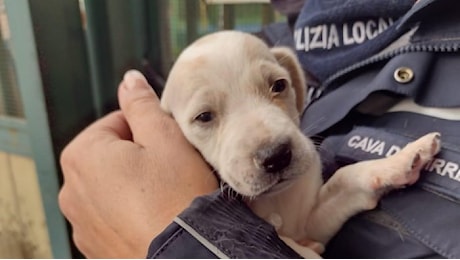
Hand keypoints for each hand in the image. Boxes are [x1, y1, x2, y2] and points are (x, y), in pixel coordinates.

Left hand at [58, 70, 217, 257]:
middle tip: (169, 167)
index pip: (116, 122)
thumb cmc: (178, 195)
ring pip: (112, 185)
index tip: (167, 142)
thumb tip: (129, 81)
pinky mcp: (96, 246)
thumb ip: (141, 104)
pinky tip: (155, 214)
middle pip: (111, 154)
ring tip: (164, 192)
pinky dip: (131, 211)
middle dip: (139, 155)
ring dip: (134, 183)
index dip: (147, 128)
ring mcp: (82, 222)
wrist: (189, 253)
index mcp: (83, 155)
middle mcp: (71, 190)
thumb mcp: (164, 137)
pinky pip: (113, 215)